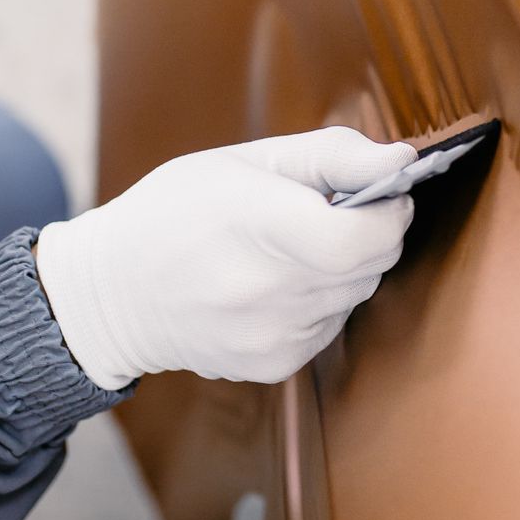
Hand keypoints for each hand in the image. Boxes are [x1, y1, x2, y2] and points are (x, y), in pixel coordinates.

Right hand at [35, 130, 417, 389]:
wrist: (113, 294)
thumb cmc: (177, 211)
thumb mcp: (245, 160)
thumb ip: (333, 155)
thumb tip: (405, 161)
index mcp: (255, 221)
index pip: (365, 237)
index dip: (390, 212)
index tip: (382, 194)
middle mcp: (264, 287)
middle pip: (372, 263)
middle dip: (370, 233)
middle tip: (328, 213)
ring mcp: (270, 333)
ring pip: (357, 293)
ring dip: (343, 268)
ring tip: (288, 250)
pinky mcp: (274, 364)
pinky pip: (331, 323)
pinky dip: (318, 301)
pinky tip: (272, 285)